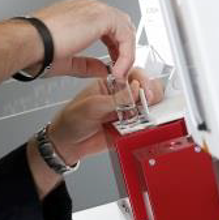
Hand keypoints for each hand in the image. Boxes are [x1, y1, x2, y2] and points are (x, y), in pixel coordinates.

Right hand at [32, 0, 135, 79]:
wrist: (29, 43)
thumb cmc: (37, 49)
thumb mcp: (68, 60)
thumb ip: (88, 64)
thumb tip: (102, 69)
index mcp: (76, 12)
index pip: (106, 24)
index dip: (113, 46)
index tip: (113, 63)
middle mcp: (86, 6)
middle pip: (119, 23)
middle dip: (123, 48)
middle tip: (120, 68)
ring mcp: (94, 8)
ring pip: (124, 28)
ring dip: (126, 53)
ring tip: (120, 72)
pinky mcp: (101, 15)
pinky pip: (125, 34)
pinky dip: (126, 53)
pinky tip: (119, 68)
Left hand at [46, 67, 164, 164]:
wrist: (67, 144)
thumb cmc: (72, 120)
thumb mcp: (92, 106)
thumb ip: (116, 98)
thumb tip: (136, 88)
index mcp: (111, 84)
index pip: (133, 75)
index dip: (141, 80)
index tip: (142, 89)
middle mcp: (121, 97)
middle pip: (146, 89)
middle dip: (151, 94)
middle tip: (147, 102)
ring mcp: (127, 113)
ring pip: (149, 107)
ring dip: (150, 110)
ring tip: (140, 116)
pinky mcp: (129, 130)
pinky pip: (145, 126)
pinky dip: (147, 126)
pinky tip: (139, 127)